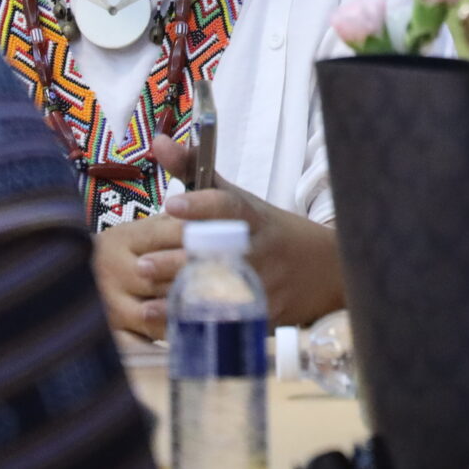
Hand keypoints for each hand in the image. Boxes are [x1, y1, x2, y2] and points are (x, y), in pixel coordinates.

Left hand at [82, 135, 344, 334]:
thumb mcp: (238, 197)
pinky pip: (228, 321)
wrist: (325, 269)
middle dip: (179, 263)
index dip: (201, 206)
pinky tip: (170, 327)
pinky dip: (198, 326)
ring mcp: (265, 284)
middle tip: (143, 265)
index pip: (229, 206)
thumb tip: (156, 141)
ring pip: (220, 293)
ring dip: (183, 299)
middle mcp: (260, 249)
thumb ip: (194, 170)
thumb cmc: (267, 229)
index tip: (172, 206)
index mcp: (253, 216)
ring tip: (146, 302)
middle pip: (218, 255)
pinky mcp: (266, 314)